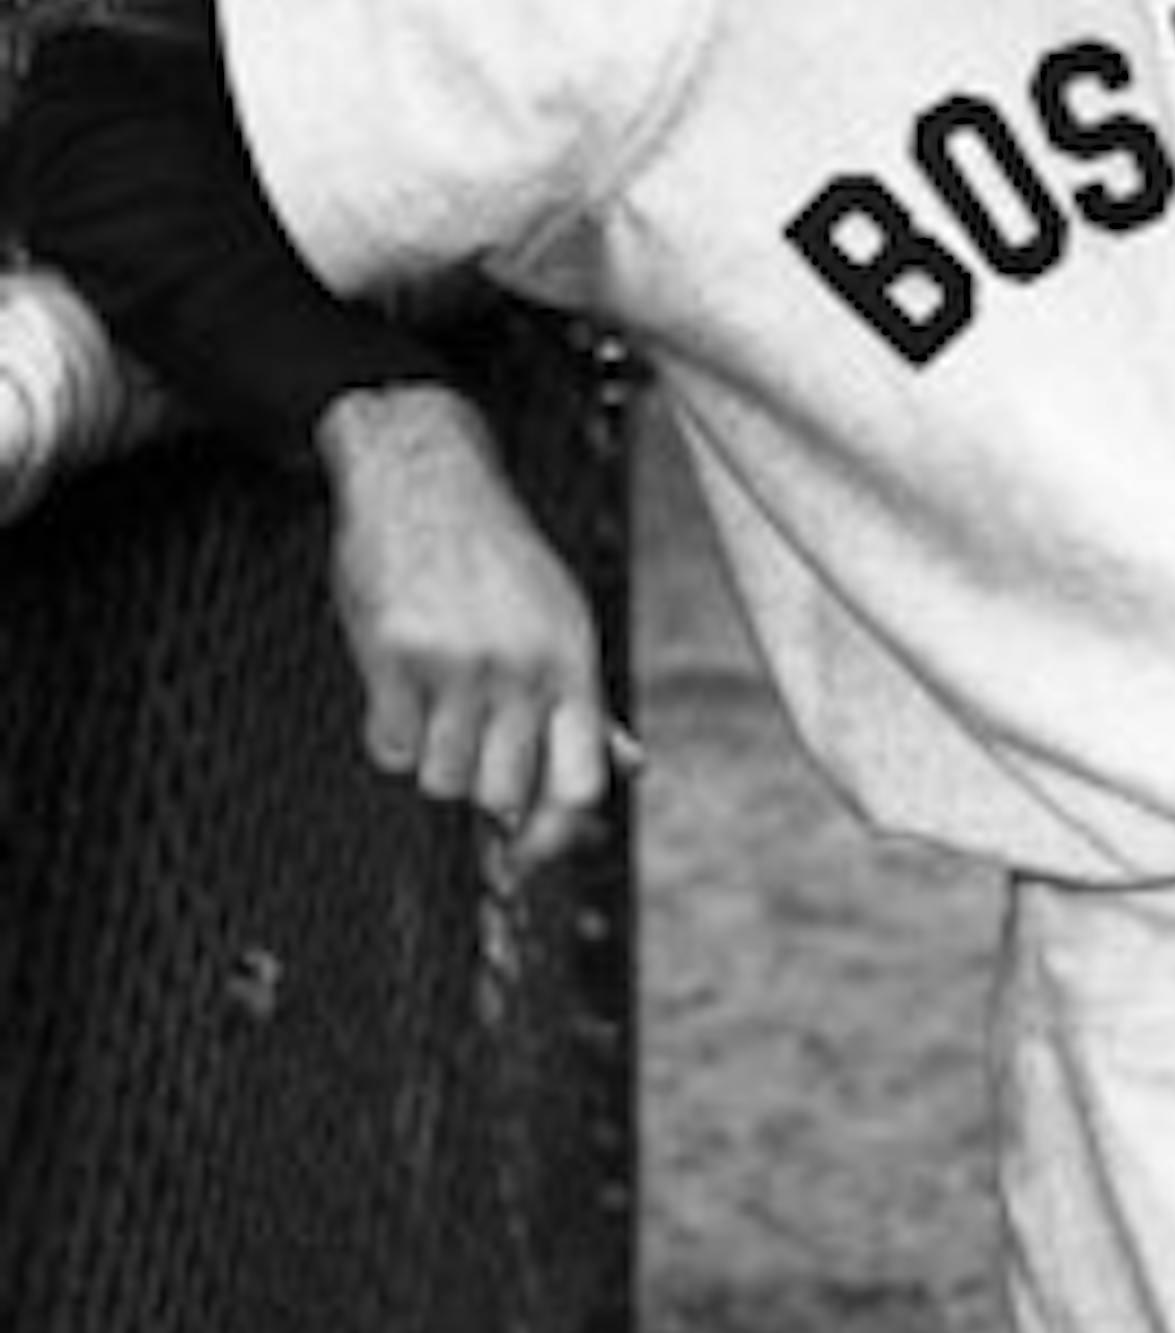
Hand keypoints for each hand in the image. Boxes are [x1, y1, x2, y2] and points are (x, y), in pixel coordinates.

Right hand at [315, 383, 617, 873]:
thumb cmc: (495, 555)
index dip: (557, 836)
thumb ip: (584, 701)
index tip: (528, 856)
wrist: (423, 476)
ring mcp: (457, 661)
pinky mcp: (394, 655)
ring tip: (436, 690)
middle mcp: (521, 664)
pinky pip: (388, 748)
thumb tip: (628, 768)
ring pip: (440, 779)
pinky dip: (389, 729)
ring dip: (432, 751)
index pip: (581, 782)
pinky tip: (401, 678)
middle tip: (469, 733)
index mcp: (572, 657)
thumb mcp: (558, 617)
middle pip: (501, 795)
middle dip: (481, 782)